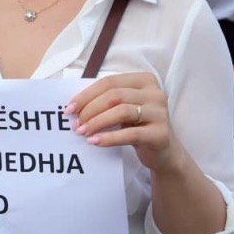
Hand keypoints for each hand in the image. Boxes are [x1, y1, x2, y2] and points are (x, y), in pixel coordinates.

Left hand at [68, 72, 184, 174]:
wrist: (163, 153)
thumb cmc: (138, 126)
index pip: (110, 82)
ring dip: (97, 122)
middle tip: (76, 124)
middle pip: (115, 95)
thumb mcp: (124, 108)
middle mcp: (155, 93)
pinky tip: (95, 142)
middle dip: (90, 109)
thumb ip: (106, 101)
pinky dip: (109, 137)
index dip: (87, 94)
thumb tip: (74, 106)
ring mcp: (160, 112)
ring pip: (122, 111)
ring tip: (82, 132)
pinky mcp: (161, 133)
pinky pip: (130, 134)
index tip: (69, 108)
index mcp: (145, 80)